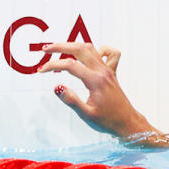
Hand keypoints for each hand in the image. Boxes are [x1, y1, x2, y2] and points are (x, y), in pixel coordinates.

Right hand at [38, 41, 153, 137]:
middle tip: (45, 49)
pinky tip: (89, 56)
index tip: (41, 71)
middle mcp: (102, 72)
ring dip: (73, 45)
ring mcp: (108, 70)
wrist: (127, 122)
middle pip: (80, 49)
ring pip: (91, 48)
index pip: (70, 65)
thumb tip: (57, 87)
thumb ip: (71, 100)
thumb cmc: (108, 120)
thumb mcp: (86, 115)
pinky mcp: (111, 72)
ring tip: (59, 48)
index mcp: (96, 81)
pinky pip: (109, 53)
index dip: (53, 65)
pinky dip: (98, 49)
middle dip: (60, 46)